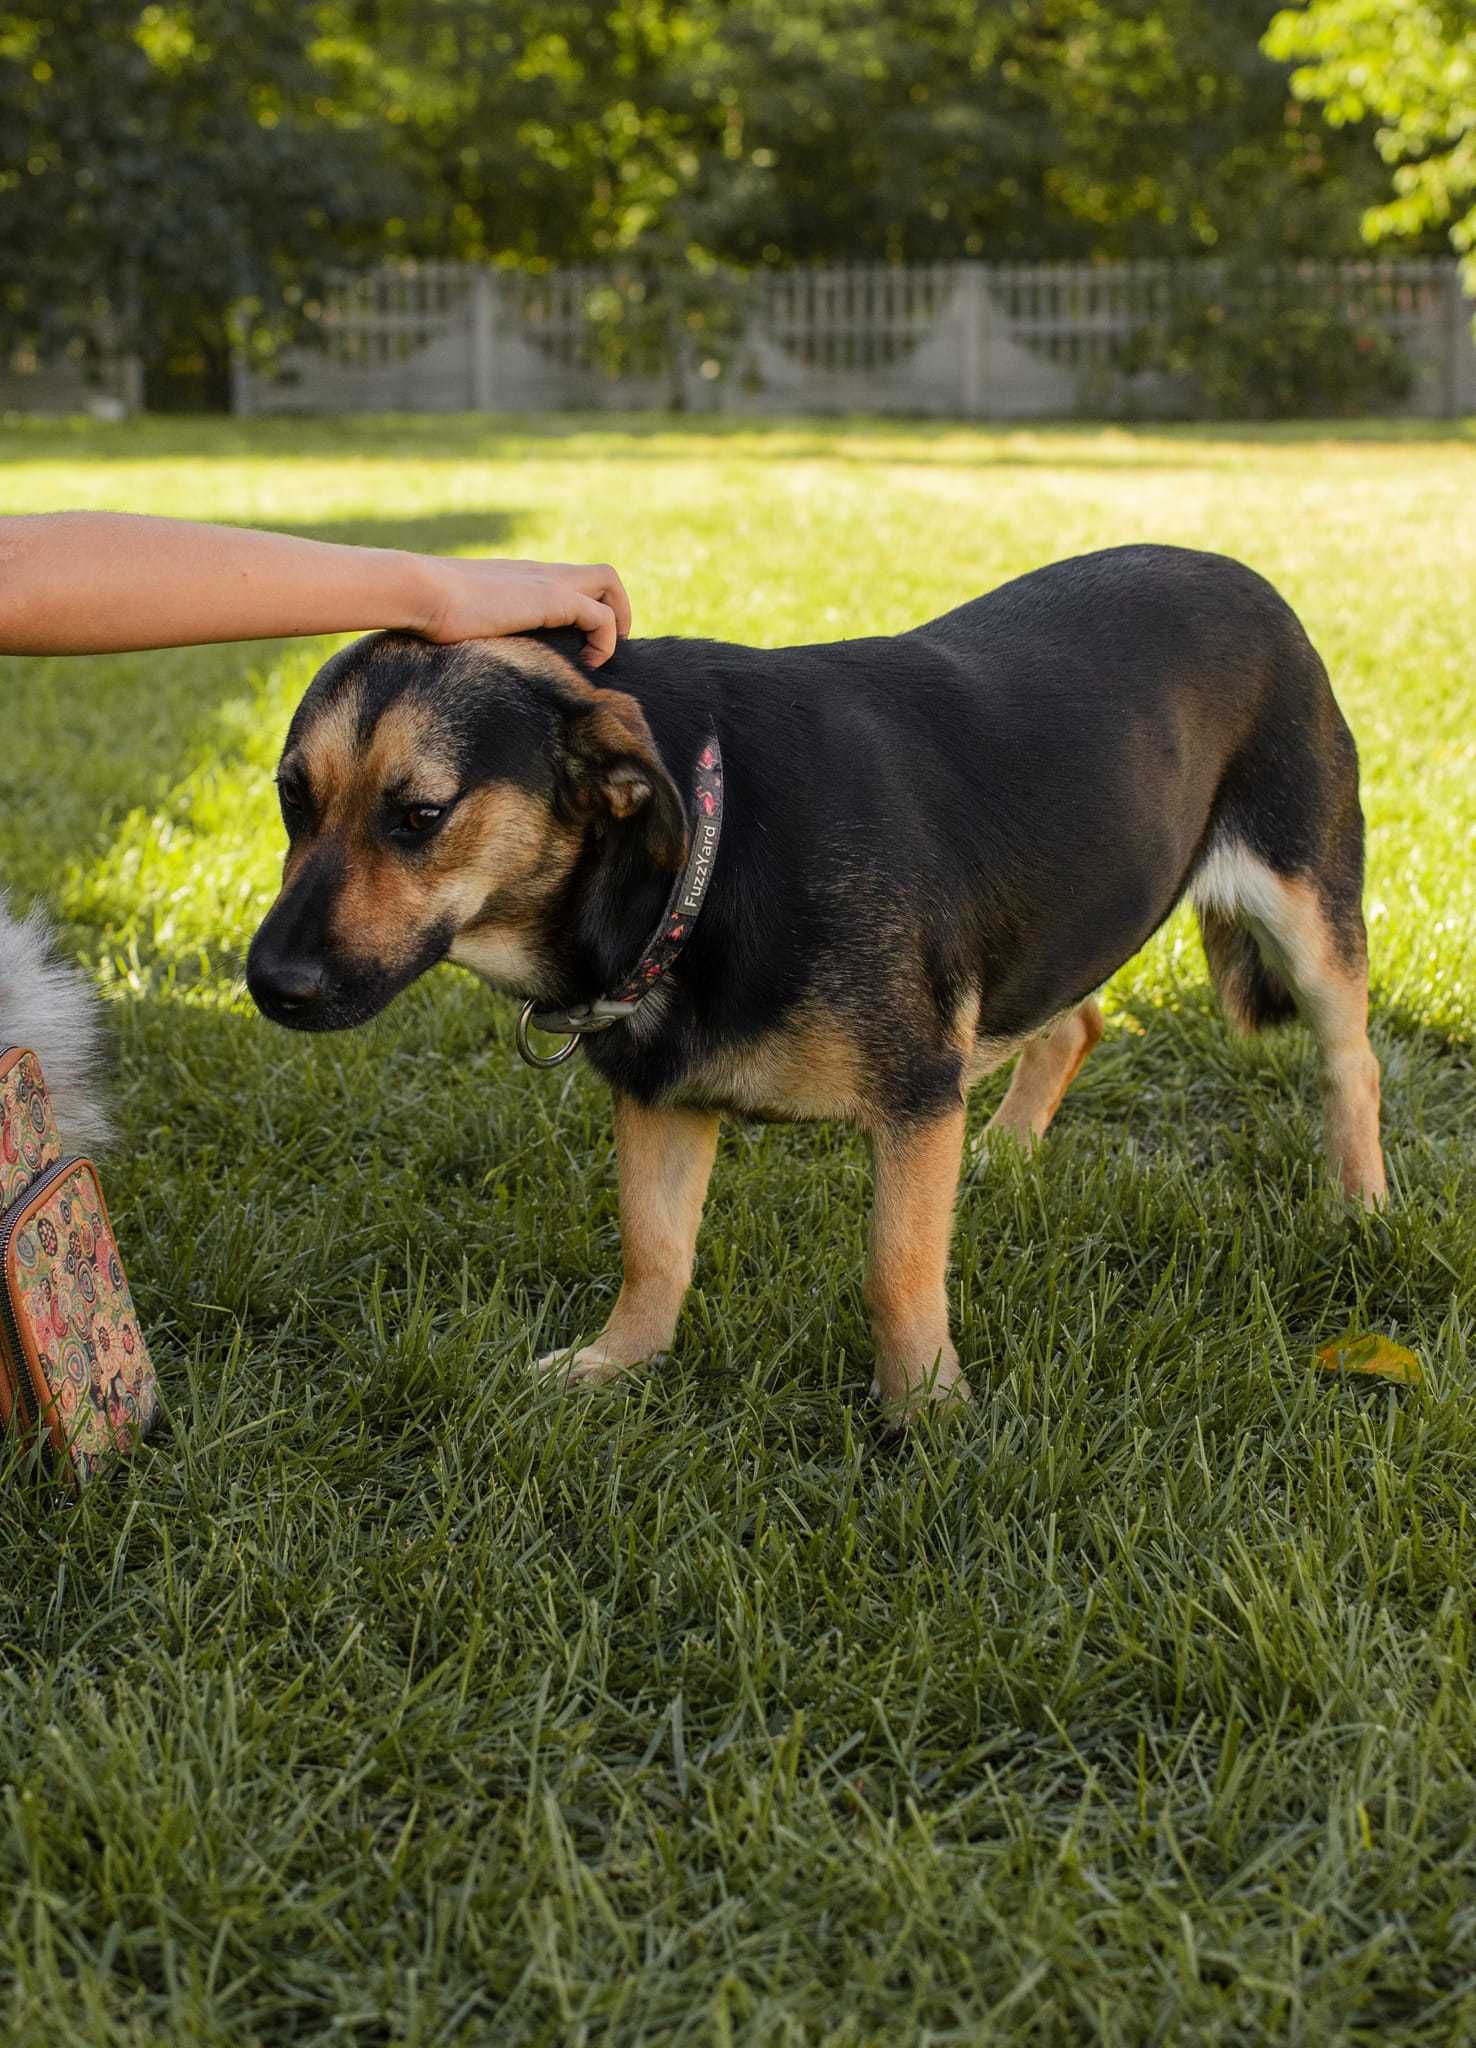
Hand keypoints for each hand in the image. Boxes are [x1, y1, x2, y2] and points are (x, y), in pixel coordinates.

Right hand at [417, 557, 632, 664]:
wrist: (419, 591)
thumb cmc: (429, 611)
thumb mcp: (463, 619)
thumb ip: (480, 628)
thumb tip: (471, 660)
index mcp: (522, 578)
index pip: (574, 581)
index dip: (589, 610)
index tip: (582, 647)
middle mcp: (541, 573)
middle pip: (602, 576)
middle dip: (617, 611)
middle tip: (601, 651)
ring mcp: (547, 582)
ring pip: (610, 583)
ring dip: (617, 622)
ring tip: (599, 658)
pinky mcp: (549, 599)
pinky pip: (600, 616)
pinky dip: (604, 641)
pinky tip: (586, 663)